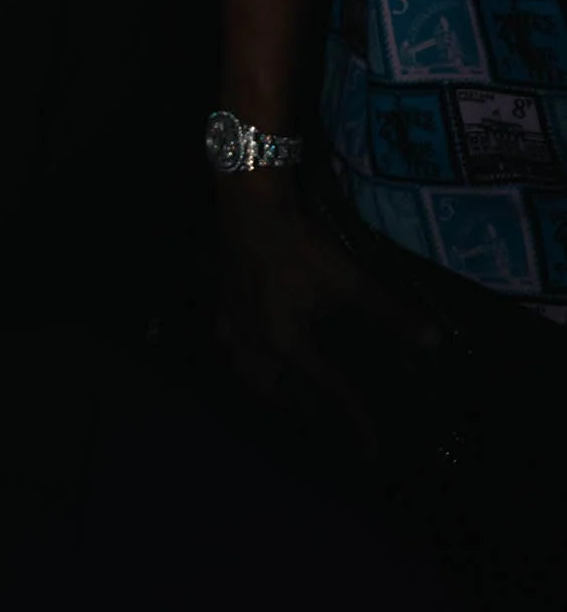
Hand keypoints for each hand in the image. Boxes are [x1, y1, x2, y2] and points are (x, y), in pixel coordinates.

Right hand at [216, 173, 439, 451]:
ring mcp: (234, 322)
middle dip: (301, 410)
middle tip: (326, 415)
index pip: (328, 391)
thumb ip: (388, 312)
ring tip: (285, 388)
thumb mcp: (348, 279)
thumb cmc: (299, 245)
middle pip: (275, 393)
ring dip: (268, 387)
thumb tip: (434, 341)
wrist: (250, 204)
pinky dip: (240, 351)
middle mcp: (256, 343)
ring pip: (245, 372)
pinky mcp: (223, 300)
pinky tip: (245, 342)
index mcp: (288, 344)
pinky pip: (228, 340)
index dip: (354, 422)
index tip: (371, 453)